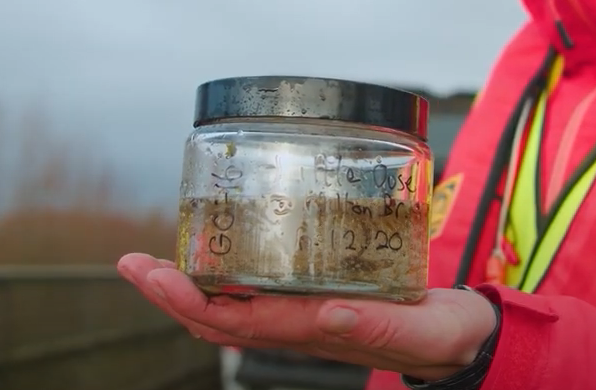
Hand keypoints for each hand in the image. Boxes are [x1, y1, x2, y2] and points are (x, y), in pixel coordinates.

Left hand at [117, 253, 498, 381]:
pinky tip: (225, 254)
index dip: (190, 300)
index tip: (155, 275)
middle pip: (221, 317)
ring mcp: (310, 316)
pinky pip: (263, 294)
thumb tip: (327, 311)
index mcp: (319, 332)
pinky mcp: (324, 300)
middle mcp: (304, 327)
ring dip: (191, 286)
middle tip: (132, 261)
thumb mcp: (422, 329)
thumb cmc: (443, 336)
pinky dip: (231, 276)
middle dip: (171, 293)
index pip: (239, 321)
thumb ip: (378, 324)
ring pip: (235, 308)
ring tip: (160, 258)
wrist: (463, 342)